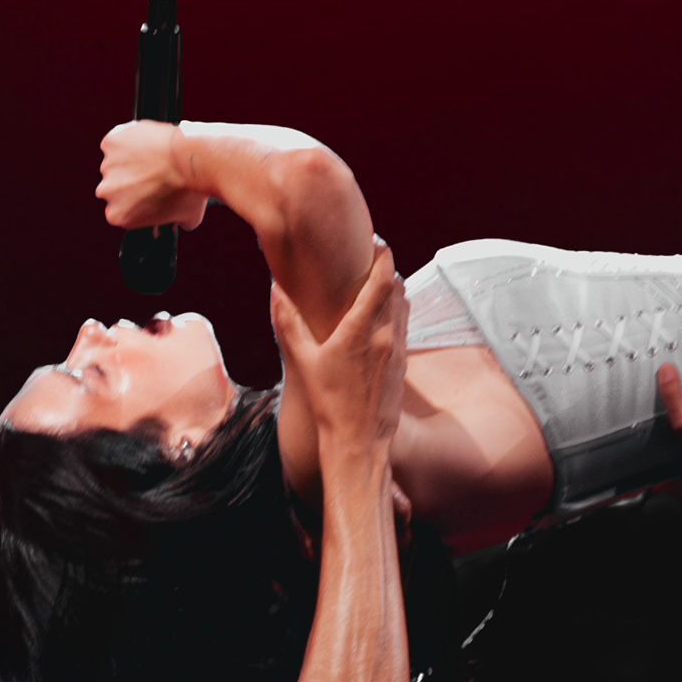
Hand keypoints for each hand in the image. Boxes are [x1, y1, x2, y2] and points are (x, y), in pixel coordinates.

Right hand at [98, 120, 212, 234]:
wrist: (190, 159)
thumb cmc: (190, 189)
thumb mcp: (187, 218)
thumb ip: (172, 220)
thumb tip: (180, 218)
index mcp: (118, 215)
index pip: (122, 209)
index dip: (138, 201)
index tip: (150, 193)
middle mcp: (107, 192)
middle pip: (115, 186)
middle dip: (130, 180)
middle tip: (153, 174)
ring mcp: (107, 165)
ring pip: (116, 162)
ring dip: (130, 159)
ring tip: (153, 157)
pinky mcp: (111, 142)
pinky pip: (117, 140)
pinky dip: (129, 140)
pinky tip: (147, 143)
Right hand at [274, 246, 406, 475]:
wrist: (359, 442)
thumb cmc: (329, 404)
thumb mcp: (303, 361)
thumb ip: (288, 322)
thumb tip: (276, 289)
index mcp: (362, 330)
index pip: (383, 278)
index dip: (381, 254)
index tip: (372, 239)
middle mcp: (387, 336)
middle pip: (397, 286)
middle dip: (385, 266)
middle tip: (369, 255)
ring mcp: (400, 350)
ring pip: (404, 304)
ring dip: (392, 288)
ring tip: (373, 280)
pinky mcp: (404, 363)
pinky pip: (404, 325)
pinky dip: (395, 310)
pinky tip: (379, 314)